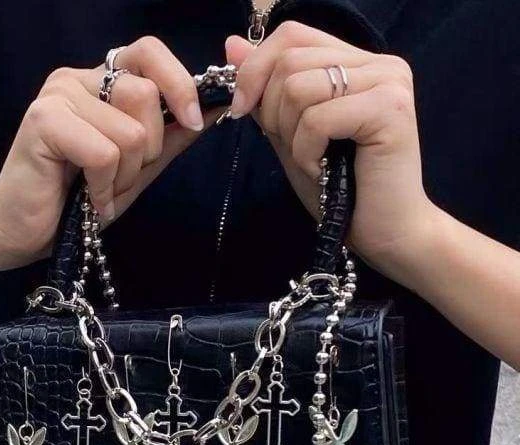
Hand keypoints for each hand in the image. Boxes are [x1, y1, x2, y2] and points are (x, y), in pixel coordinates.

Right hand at [0, 37, 218, 270]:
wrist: (27, 233)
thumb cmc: (79, 202)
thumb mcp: (137, 169)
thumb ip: (170, 138)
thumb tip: (214, 108)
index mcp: (101, 83)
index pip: (150, 53)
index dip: (179, 85)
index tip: (192, 123)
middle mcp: (78, 79)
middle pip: (146, 95)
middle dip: (146, 151)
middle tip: (118, 177)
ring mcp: (58, 95)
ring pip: (131, 131)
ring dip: (124, 176)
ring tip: (98, 190)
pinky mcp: (43, 119)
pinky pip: (105, 153)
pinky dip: (104, 187)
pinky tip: (88, 199)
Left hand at [225, 23, 435, 279]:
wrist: (382, 232)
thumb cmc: (340, 190)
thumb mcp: (290, 134)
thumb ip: (266, 91)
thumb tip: (231, 46)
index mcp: (356, 63)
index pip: (291, 36)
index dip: (255, 69)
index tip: (242, 109)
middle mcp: (378, 63)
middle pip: (290, 60)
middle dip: (272, 111)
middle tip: (294, 149)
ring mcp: (388, 82)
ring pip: (298, 87)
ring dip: (291, 136)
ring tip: (315, 162)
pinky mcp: (390, 109)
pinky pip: (317, 119)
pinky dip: (307, 152)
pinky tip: (325, 170)